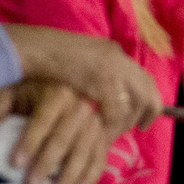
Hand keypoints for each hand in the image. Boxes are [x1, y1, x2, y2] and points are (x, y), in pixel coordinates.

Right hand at [0, 26, 162, 133]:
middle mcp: (118, 58)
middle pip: (148, 88)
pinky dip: (111, 125)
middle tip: (140, 127)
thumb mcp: (79, 62)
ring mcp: (112, 69)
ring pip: (136, 102)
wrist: (34, 49)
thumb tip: (108, 97)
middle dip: (148, 111)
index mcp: (112, 51)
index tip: (144, 115)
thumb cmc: (48, 57)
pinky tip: (102, 134)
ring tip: (114, 132)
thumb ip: (96, 76)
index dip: (148, 97)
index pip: (143, 76)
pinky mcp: (103, 82)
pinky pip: (117, 112)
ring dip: (127, 121)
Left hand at [0, 81, 113, 183]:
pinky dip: (89, 180)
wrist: (73, 91)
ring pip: (83, 153)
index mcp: (57, 94)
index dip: (29, 142)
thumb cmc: (38, 96)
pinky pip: (99, 160)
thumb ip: (2, 102)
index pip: (42, 120)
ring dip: (69, 178)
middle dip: (46, 165)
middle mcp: (80, 108)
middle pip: (62, 140)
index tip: (14, 164)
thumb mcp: (18, 92)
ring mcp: (94, 124)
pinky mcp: (103, 138)